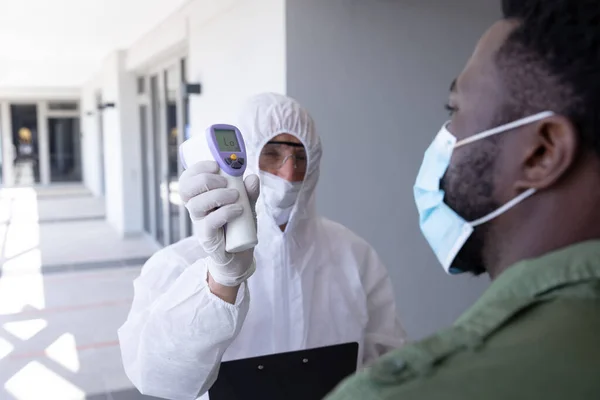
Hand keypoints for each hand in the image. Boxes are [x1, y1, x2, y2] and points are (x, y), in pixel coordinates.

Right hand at [179, 160, 259, 288]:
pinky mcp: (207, 238)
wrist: (240, 255)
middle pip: (185, 189)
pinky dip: (224, 212)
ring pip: (195, 205)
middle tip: (225, 181)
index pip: (188, 179)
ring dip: (217, 195)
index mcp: (202, 197)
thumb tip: (252, 178)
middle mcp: (197, 209)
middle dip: (205, 179)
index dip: (198, 168)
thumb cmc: (238, 227)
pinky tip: (238, 210)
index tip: (216, 165)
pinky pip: (208, 223)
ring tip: (236, 196)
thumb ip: (249, 192)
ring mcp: (200, 224)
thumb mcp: (246, 205)